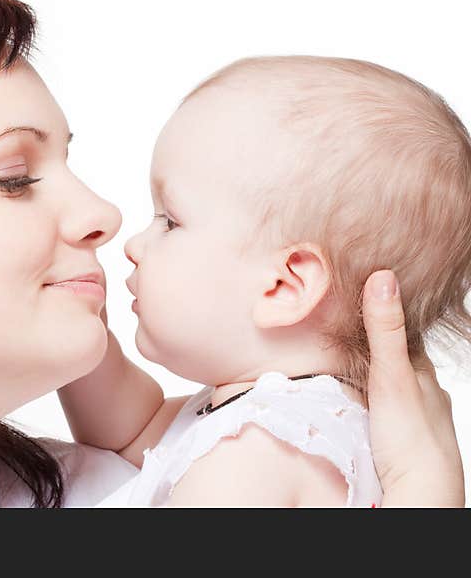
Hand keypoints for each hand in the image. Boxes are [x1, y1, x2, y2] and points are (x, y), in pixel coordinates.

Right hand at [363, 270, 464, 505]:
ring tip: (345, 367)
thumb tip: (384, 277)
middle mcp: (424, 393)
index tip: (363, 297)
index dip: (384, 315)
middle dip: (375, 348)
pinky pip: (384, 411)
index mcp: (424, 373)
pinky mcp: (401, 439)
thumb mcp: (394, 375)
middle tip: (344, 333)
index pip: (404, 334)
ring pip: (392, 388)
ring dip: (372, 378)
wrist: (423, 492)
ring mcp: (415, 417)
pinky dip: (371, 403)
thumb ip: (386, 330)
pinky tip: (359, 407)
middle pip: (397, 361)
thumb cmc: (413, 438)